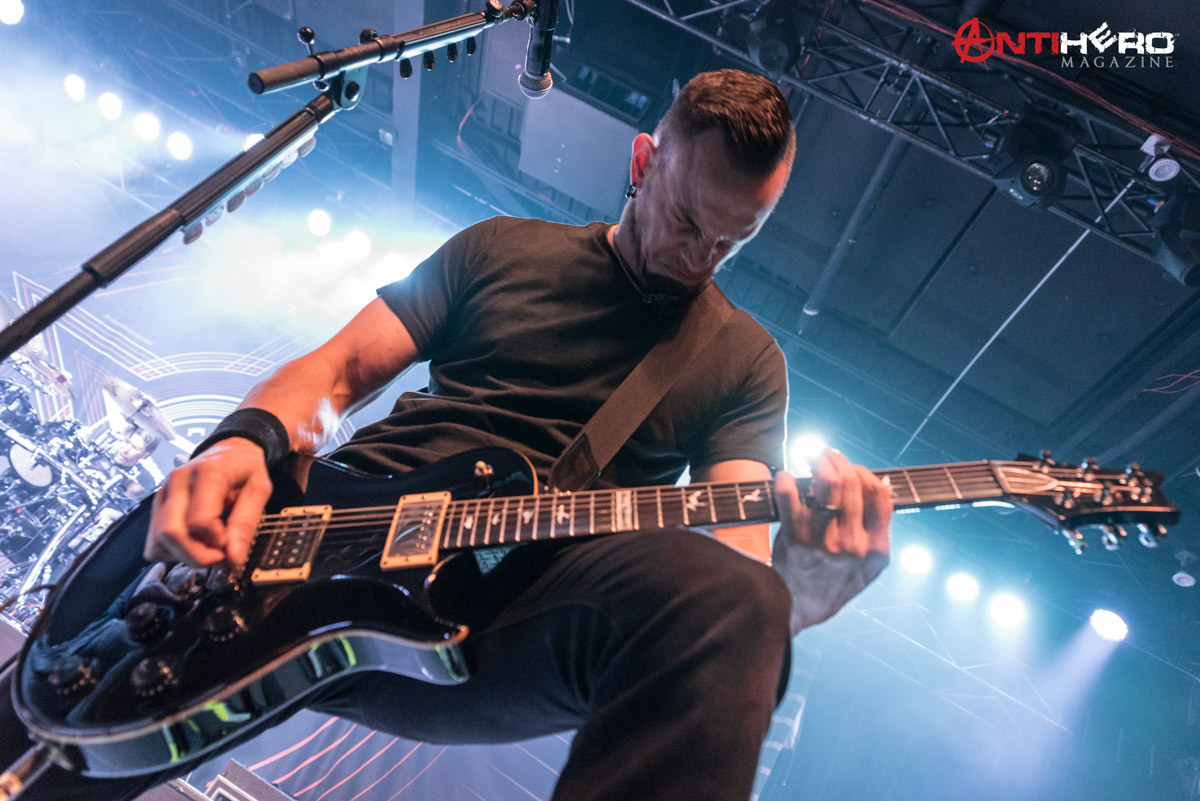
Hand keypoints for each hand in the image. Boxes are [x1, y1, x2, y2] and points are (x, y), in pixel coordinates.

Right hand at [144, 437, 272, 565]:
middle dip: (197, 556)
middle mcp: (178, 481)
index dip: (216, 543)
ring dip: (185, 556)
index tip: (232, 548)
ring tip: (209, 550)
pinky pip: (154, 542)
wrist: (229, 451)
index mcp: (207, 473)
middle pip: (172, 532)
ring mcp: (163, 493)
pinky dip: (172, 552)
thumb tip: (234, 558)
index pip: (199, 521)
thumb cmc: (245, 469)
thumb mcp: (259, 490)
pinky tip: (193, 545)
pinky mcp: (156, 505)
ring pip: (159, 539)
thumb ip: (246, 523)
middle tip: (221, 558)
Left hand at [771, 449, 892, 631]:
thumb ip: (874, 533)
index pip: (880, 494)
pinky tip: (783, 477)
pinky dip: (785, 480)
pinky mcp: (796, 538)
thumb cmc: (830, 584)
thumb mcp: (866, 568)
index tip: (851, 468)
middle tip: (824, 452)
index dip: (865, 472)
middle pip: (852, 482)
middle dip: (837, 459)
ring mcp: (825, 541)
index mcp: (876, 549)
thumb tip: (874, 488)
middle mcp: (854, 543)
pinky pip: (791, 496)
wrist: (796, 610)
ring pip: (826, 483)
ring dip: (816, 460)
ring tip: (809, 454)